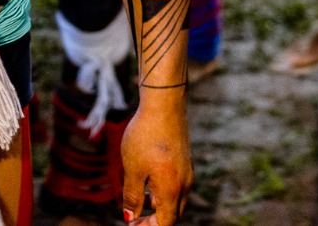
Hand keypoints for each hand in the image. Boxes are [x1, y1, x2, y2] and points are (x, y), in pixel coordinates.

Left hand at [121, 95, 192, 224]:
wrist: (164, 104)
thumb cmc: (146, 136)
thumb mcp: (133, 169)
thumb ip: (132, 196)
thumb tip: (130, 217)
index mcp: (172, 190)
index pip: (165, 223)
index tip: (131, 224)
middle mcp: (184, 183)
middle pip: (173, 214)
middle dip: (154, 220)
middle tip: (134, 218)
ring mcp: (187, 171)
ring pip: (176, 199)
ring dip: (159, 206)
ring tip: (139, 201)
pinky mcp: (184, 159)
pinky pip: (176, 185)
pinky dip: (163, 191)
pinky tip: (147, 181)